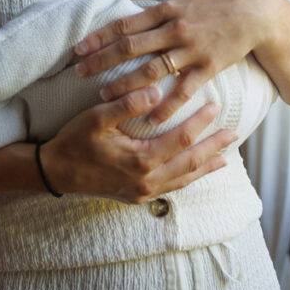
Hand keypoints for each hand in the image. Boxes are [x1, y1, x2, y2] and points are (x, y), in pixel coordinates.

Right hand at [39, 84, 238, 203]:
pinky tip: (196, 172)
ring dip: (205, 166)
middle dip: (214, 147)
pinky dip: (188, 179)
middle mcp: (147, 180)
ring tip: (225, 156)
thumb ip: (127, 103)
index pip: (181, 138)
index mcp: (141, 159)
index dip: (201, 122)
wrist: (55, 173)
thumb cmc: (75, 141)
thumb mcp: (97, 117)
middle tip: (235, 133)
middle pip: (191, 163)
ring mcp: (143, 192)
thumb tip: (156, 92)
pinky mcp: (137, 197)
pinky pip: (172, 188)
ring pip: (184, 179)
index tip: (216, 106)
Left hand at [75, 0, 274, 123]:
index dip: (100, 36)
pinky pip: (184, 89)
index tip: (79, 48)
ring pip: (152, 69)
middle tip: (79, 72)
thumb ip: (159, 13)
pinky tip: (150, 118)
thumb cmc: (217, 4)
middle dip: (102, 60)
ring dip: (126, 84)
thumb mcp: (184, 0)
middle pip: (131, 46)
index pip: (125, 24)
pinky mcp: (209, 66)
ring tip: (104, 94)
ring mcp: (192, 49)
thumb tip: (133, 21)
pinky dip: (167, 105)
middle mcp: (175, 29)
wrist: (254, 11)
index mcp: (167, 10)